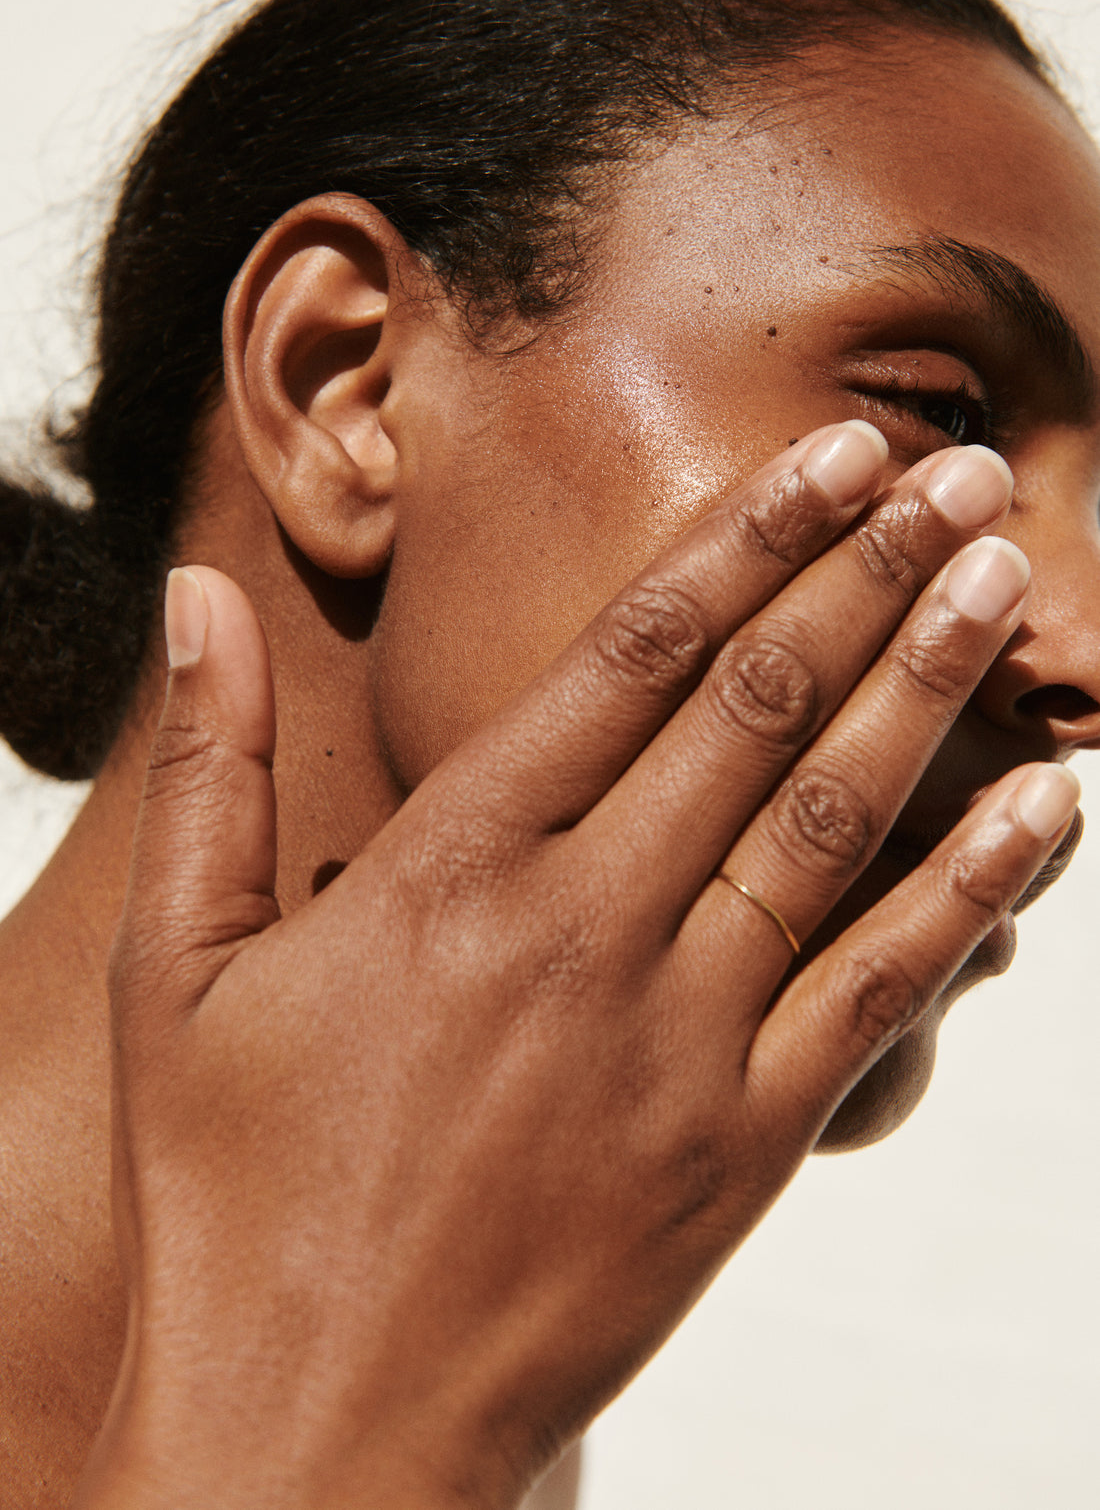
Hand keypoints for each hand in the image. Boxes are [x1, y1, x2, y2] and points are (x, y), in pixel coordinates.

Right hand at [73, 423, 1077, 1507]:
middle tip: (966, 475)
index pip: (633, 655)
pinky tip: (1048, 808)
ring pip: (838, 821)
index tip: (837, 454)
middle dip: (872, 572)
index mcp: (449, 865)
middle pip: (760, 707)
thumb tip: (190, 599)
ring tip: (1011, 584)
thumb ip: (210, 771)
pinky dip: (977, 889)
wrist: (317, 1434)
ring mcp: (676, 1038)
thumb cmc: (231, 1195)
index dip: (749, 537)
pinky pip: (884, 988)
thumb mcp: (172, 974)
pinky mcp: (741, 1146)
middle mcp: (580, 927)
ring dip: (934, 687)